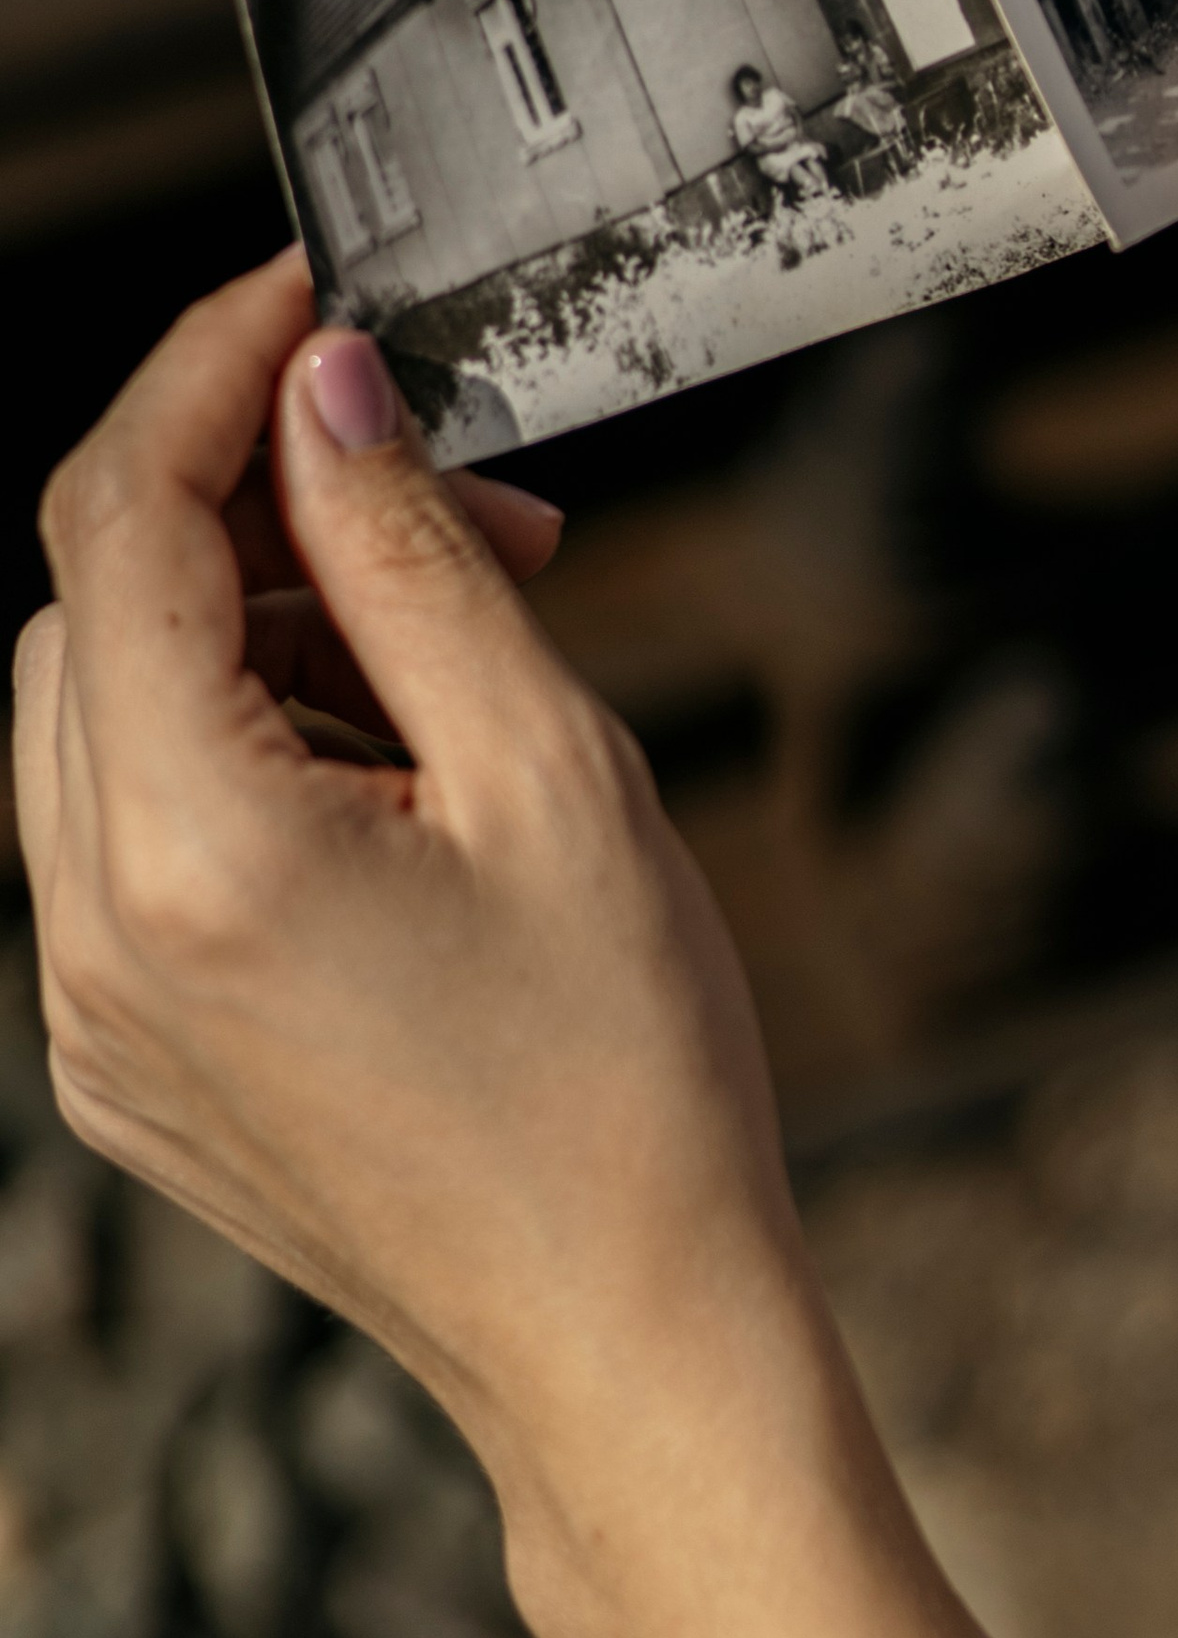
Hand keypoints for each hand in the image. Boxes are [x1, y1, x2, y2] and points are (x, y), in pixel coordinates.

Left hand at [11, 258, 820, 1509]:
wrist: (626, 1339)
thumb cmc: (627, 1086)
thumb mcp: (552, 774)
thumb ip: (415, 559)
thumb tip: (324, 393)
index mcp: (192, 852)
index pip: (123, 519)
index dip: (212, 371)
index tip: (311, 298)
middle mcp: (93, 934)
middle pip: (92, 605)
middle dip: (261, 508)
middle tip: (463, 510)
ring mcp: (90, 1013)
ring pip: (100, 715)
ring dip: (252, 632)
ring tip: (455, 662)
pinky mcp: (121, 1064)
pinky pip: (123, 839)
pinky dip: (232, 756)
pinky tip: (391, 785)